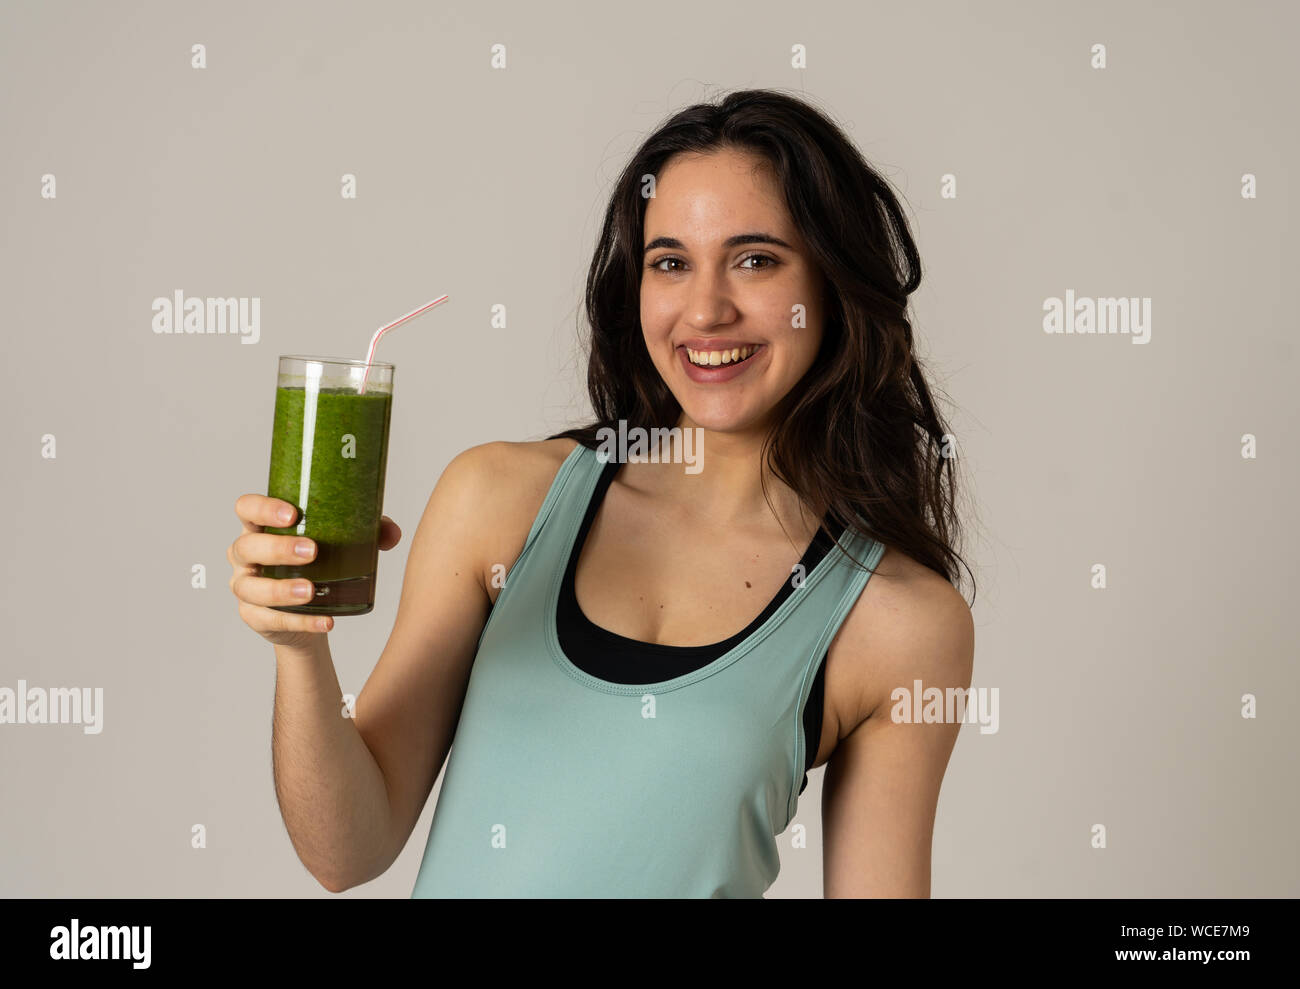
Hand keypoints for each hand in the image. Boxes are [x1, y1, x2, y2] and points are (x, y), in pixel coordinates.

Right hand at [228, 494, 402, 648]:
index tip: (292, 515)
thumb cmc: (321, 561)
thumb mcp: (341, 542)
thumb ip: (367, 532)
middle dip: (277, 548)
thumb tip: (393, 533)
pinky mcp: (254, 616)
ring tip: (312, 591)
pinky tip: (325, 622)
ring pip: (252, 587)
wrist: (311, 609)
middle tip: (312, 551)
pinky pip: (272, 620)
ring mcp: (246, 586)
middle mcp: (245, 555)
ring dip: (281, 590)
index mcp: (261, 527)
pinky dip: (301, 622)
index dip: (262, 508)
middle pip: (247, 547)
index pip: (247, 508)